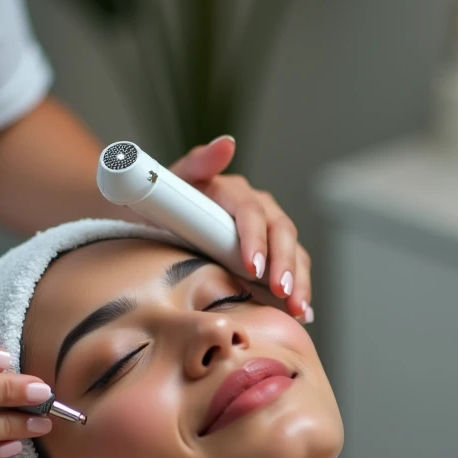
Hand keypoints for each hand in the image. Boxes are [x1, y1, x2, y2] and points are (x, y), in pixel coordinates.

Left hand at [170, 136, 312, 322]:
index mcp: (232, 192)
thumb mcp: (169, 184)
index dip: (255, 239)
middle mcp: (257, 208)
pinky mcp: (272, 254)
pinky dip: (299, 290)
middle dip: (284, 264)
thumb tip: (226, 144)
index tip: (252, 267)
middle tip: (281, 292)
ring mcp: (267, 231)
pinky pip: (294, 269)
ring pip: (294, 252)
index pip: (251, 212)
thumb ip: (197, 163)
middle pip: (281, 232)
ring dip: (298, 281)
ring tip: (298, 309)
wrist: (154, 224)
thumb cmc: (159, 206)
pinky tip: (302, 313)